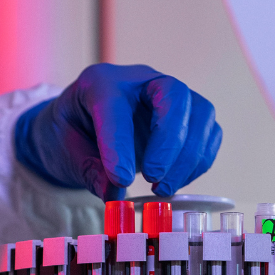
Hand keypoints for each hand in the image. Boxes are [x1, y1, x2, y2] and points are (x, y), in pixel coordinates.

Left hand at [13, 63, 221, 200]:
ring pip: (200, 114)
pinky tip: (175, 182)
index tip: (120, 180)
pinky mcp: (188, 117)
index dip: (119, 144)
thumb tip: (115, 194)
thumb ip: (89, 172)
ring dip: (188, 157)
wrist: (80, 128)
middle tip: (154, 179)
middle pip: (174, 95)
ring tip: (163, 189)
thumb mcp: (65, 151)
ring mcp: (169, 96)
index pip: (116, 105)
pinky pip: (208, 134)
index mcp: (100, 82)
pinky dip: (198, 162)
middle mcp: (140, 81)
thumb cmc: (71, 133)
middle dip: (170, 142)